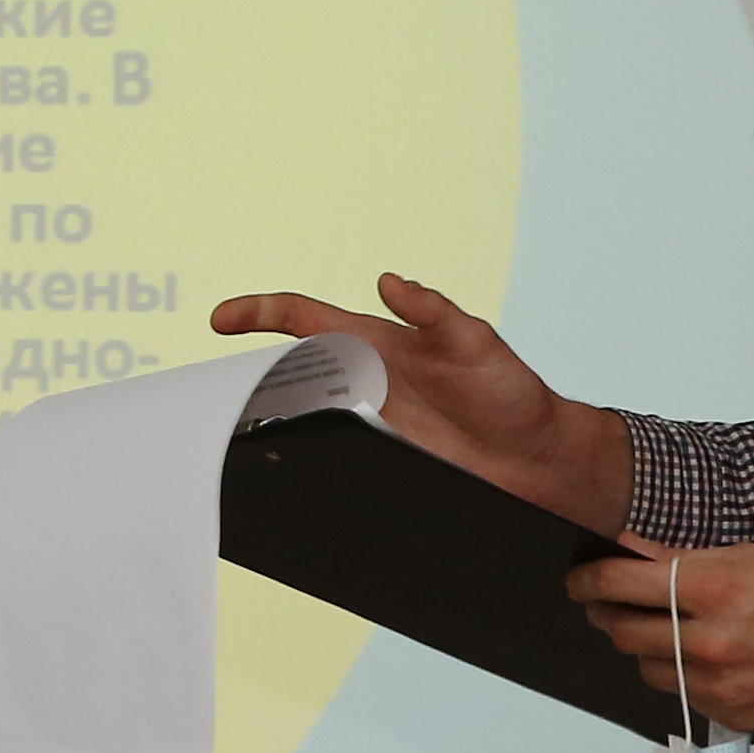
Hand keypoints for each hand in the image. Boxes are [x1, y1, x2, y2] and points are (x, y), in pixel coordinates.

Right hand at [204, 273, 628, 529]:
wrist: (540, 463)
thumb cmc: (512, 394)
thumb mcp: (476, 341)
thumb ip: (434, 311)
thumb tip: (389, 280)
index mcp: (379, 343)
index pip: (308, 319)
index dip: (262, 313)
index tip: (221, 318)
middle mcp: (366, 382)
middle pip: (291, 370)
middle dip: (248, 374)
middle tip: (213, 392)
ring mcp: (370, 425)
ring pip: (302, 419)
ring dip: (268, 421)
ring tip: (230, 433)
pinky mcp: (379, 463)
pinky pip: (330, 461)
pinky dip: (303, 463)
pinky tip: (283, 472)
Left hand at [565, 542, 753, 733]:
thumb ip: (689, 563)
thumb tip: (636, 556)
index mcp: (711, 588)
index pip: (618, 585)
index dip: (588, 581)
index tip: (579, 580)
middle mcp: (709, 640)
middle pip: (624, 633)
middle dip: (610, 616)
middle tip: (611, 605)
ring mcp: (724, 685)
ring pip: (651, 672)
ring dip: (648, 651)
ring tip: (666, 634)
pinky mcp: (741, 717)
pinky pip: (691, 700)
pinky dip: (689, 680)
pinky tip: (710, 661)